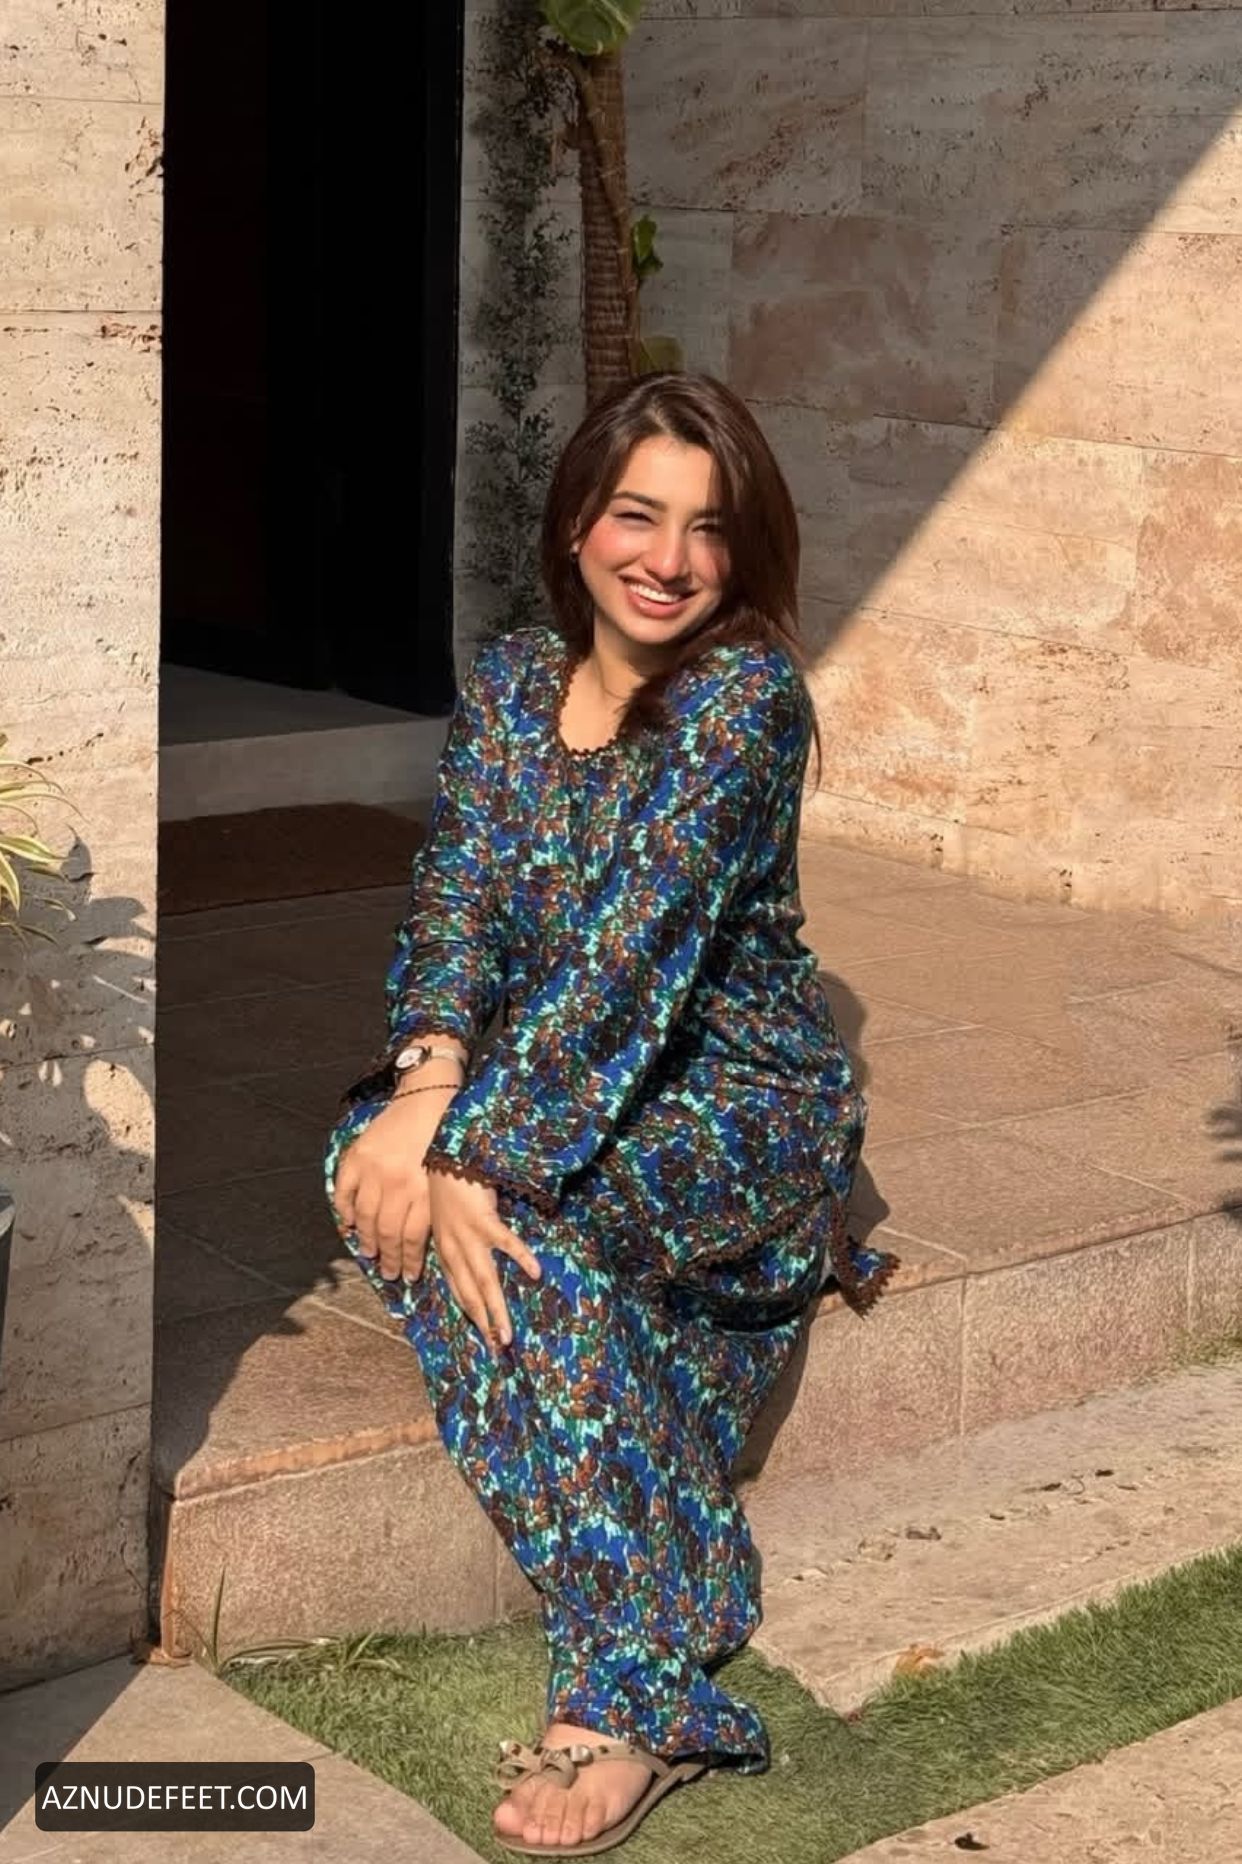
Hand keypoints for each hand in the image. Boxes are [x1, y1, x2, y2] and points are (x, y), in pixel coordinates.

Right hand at [331, 1092, 446, 1281]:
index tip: (409, 1276)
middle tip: (388, 1273)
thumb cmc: (443, 1138)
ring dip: (365, 1240)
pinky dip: (344, 1210)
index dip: (410, 1261)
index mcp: (425, 1189)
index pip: (414, 1237)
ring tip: (368, 1254)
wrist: (428, 1097)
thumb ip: (434, 1205)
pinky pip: (344, 1191)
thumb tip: (424, 1242)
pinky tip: (349, 1223)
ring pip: (365, 1217)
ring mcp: (375, 1170)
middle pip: (388, 1232)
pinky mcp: (358, 1156)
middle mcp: (399, 1183)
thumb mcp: (447, 1174)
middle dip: (388, 1258)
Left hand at [425, 1167, 541, 1354]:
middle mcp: (454, 1250)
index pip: (459, 1292)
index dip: (472, 1316)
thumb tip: (471, 1263)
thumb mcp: (447, 1220)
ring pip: (483, 1281)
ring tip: (507, 1335)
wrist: (446, 1156)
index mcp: (446, 1251)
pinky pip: (504, 1242)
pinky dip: (519, 1257)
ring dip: (495, 1310)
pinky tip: (534, 1273)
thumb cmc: (450, 1187)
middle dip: (484, 1325)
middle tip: (498, 1351)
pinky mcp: (483, 1218)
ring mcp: (468, 1236)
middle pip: (471, 1295)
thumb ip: (457, 1243)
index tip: (486, 1340)